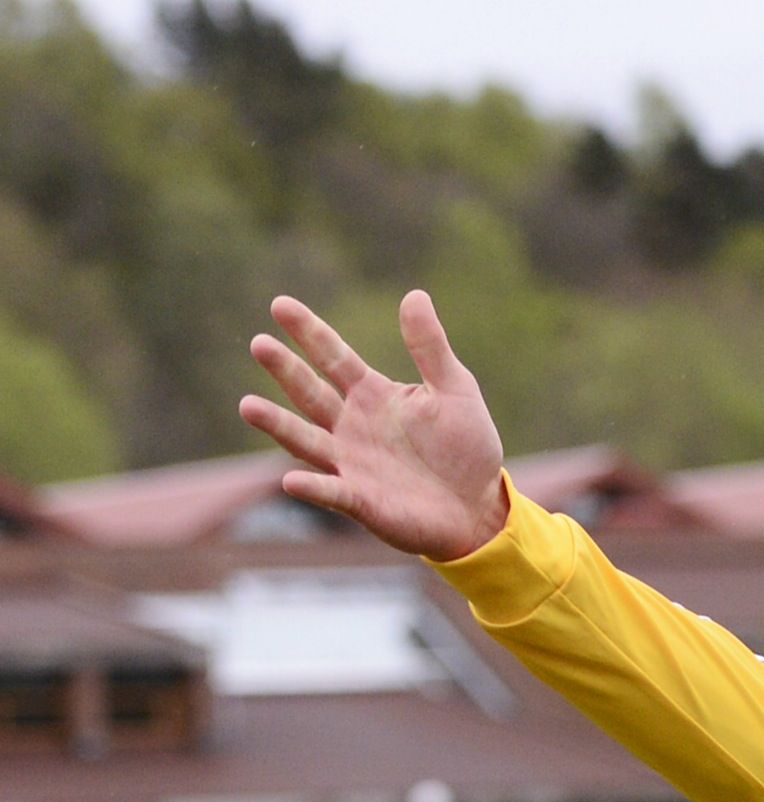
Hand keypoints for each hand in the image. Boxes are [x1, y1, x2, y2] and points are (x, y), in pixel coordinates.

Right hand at [239, 291, 509, 561]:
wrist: (478, 506)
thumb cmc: (465, 447)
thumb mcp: (455, 390)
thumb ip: (430, 348)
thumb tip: (414, 295)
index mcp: (372, 394)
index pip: (333, 356)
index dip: (308, 332)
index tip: (280, 305)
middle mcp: (351, 425)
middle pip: (310, 392)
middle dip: (286, 370)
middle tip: (259, 344)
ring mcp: (351, 463)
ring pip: (306, 440)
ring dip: (278, 425)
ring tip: (247, 406)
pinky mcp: (361, 500)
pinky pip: (332, 492)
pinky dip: (313, 487)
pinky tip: (292, 480)